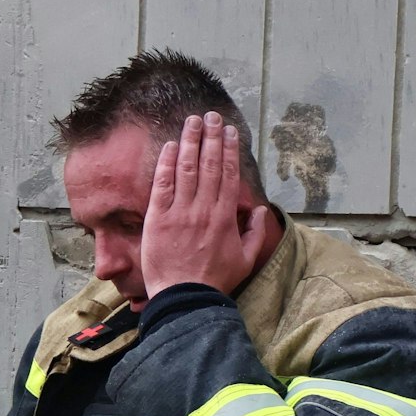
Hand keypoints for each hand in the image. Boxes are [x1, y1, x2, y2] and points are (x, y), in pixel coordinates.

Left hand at [140, 112, 271, 299]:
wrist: (186, 299)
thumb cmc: (215, 282)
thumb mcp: (245, 259)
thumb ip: (254, 233)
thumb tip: (258, 211)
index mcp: (225, 216)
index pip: (228, 174)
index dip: (229, 149)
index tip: (229, 131)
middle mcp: (204, 208)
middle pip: (209, 164)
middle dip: (211, 137)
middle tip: (211, 116)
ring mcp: (180, 211)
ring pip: (186, 168)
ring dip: (190, 142)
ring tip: (192, 121)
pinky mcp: (158, 218)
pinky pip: (162, 185)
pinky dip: (166, 164)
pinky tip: (170, 146)